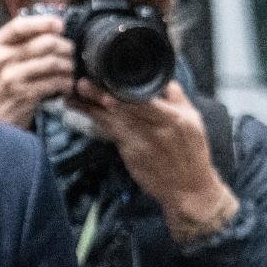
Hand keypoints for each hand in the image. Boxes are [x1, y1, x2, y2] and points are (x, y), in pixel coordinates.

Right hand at [0, 15, 74, 128]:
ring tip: (69, 71)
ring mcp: (11, 77)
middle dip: (66, 47)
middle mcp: (1, 58)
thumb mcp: (4, 59)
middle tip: (71, 54)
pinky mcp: (23, 94)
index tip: (60, 25)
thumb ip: (23, 42)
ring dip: (69, 66)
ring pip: (54, 62)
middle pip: (46, 42)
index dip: (44, 22)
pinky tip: (66, 85)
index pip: (20, 25)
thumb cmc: (4, 85)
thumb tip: (56, 25)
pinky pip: (55, 82)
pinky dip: (66, 83)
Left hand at [67, 79, 239, 242]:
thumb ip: (178, 99)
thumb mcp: (194, 122)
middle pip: (124, 109)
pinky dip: (97, 123)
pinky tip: (83, 113)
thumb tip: (164, 81)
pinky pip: (112, 135)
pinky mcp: (131, 155)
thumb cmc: (192, 153)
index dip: (124, 92)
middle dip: (101, 96)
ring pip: (113, 122)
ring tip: (72, 98)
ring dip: (91, 109)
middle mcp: (156, 130)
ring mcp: (141, 144)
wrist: (189, 188)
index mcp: (174, 118)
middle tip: (82, 84)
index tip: (107, 78)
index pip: (146, 101)